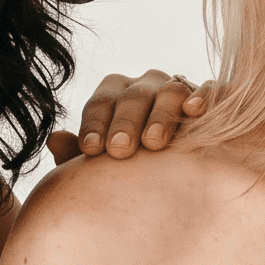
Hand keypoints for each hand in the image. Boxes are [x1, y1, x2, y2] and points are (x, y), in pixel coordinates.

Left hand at [46, 71, 206, 163]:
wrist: (179, 177)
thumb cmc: (133, 171)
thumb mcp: (103, 169)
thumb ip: (77, 156)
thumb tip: (53, 139)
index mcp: (115, 96)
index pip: (100, 103)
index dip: (94, 125)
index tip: (90, 150)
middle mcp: (146, 86)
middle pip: (133, 95)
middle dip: (125, 122)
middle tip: (119, 151)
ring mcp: (179, 89)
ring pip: (169, 90)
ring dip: (160, 114)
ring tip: (153, 143)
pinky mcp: (211, 98)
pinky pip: (209, 88)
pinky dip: (201, 95)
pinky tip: (193, 111)